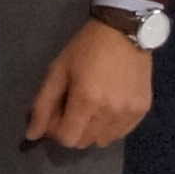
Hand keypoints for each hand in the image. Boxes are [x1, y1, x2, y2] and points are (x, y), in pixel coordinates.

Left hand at [26, 17, 156, 150]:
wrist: (124, 31)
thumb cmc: (86, 48)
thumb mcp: (58, 71)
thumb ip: (42, 105)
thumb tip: (31, 135)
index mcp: (87, 101)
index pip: (67, 139)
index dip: (56, 130)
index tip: (56, 113)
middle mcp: (110, 111)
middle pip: (83, 142)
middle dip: (72, 129)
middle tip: (71, 107)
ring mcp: (129, 112)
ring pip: (102, 140)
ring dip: (91, 130)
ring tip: (91, 106)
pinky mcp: (142, 110)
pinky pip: (120, 133)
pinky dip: (109, 127)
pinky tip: (107, 106)